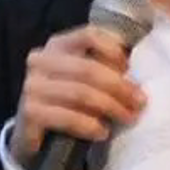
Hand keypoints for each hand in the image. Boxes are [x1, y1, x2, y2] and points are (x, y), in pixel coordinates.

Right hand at [11, 26, 146, 167]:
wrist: (35, 133)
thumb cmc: (68, 101)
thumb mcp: (85, 80)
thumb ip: (104, 69)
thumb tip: (132, 73)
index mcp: (57, 45)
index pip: (88, 35)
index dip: (112, 50)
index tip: (130, 67)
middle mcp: (40, 61)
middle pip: (88, 69)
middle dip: (119, 87)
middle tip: (139, 103)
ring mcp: (32, 86)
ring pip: (80, 93)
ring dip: (110, 107)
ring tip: (127, 117)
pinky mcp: (29, 112)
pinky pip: (67, 117)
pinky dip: (89, 125)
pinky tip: (102, 132)